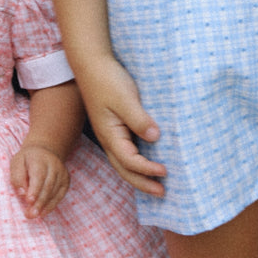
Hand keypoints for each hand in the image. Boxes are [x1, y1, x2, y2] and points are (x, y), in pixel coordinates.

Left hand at [10, 144, 70, 217]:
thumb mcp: (17, 162)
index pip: (39, 175)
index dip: (34, 189)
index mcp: (40, 159)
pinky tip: (43, 212)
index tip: (29, 201)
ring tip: (34, 215)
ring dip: (44, 205)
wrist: (45, 152)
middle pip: (48, 186)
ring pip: (54, 192)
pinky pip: (59, 195)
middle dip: (39, 202)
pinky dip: (51, 205)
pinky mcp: (66, 180)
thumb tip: (22, 192)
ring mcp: (62, 173)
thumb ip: (17, 177)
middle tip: (30, 214)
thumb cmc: (27, 160)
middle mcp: (54, 165)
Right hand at [76, 55, 166, 195]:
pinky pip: (127, 151)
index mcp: (109, 135)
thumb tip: (155, 138)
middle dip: (143, 183)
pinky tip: (149, 161)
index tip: (165, 171)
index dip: (147, 169)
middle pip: (124, 170)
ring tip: (158, 184)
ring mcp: (111, 134)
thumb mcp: (125, 99)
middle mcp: (109, 139)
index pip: (129, 161)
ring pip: (124, 163)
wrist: (92, 63)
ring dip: (140, 176)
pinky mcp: (116, 127)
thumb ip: (139, 119)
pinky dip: (138, 162)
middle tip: (162, 193)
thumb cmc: (107, 80)